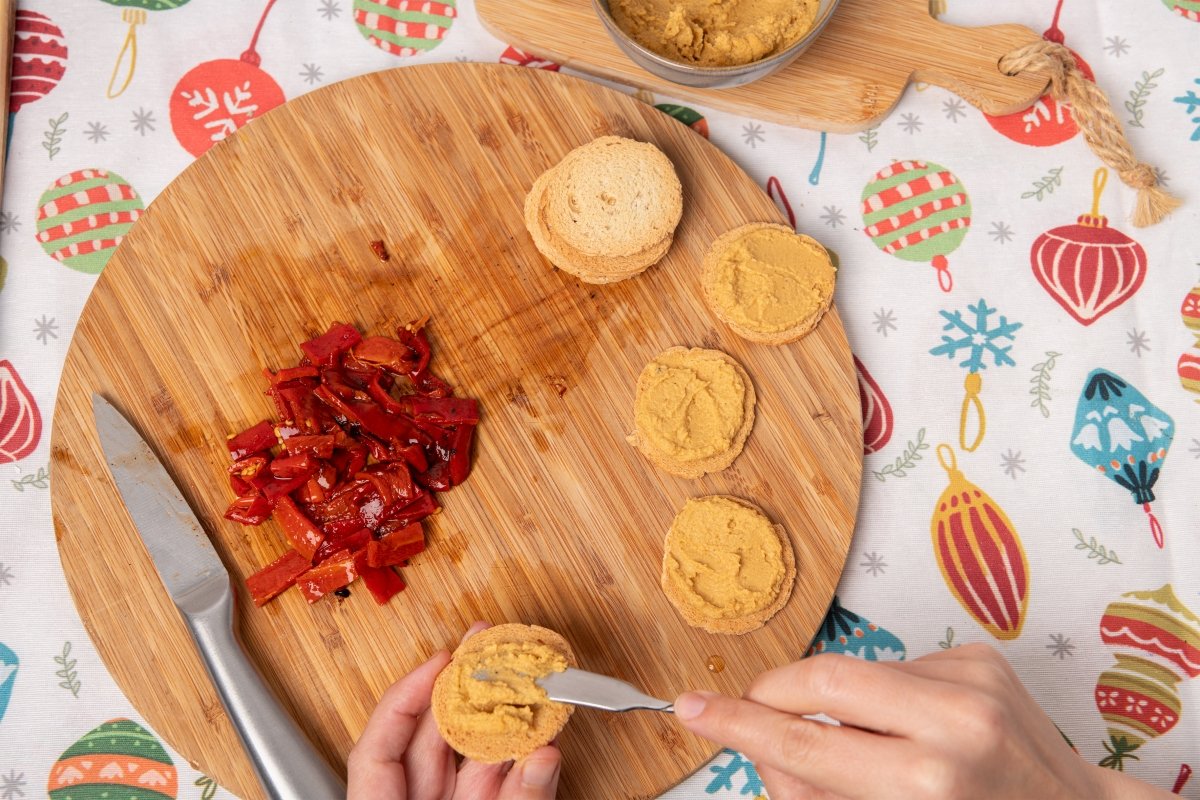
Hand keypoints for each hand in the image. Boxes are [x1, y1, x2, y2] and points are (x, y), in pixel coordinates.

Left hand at [347, 622, 561, 799]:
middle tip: (488, 650)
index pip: (377, 748)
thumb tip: (543, 757)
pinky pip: (495, 789)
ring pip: (470, 762)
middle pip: (429, 742)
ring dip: (500, 722)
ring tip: (523, 682)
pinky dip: (518, 762)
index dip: (407, 695)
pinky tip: (540, 734)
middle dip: (464, 692)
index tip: (442, 661)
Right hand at [673, 643, 1174, 799]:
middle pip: (821, 678)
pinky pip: (896, 664)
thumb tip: (762, 748)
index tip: (692, 707)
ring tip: (870, 742)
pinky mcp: (980, 657)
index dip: (736, 723)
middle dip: (772, 691)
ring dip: (838, 700)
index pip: (801, 743)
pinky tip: (911, 723)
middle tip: (751, 708)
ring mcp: (970, 682)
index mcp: (924, 785)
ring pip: (855, 669)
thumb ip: (812, 794)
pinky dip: (884, 692)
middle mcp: (952, 724)